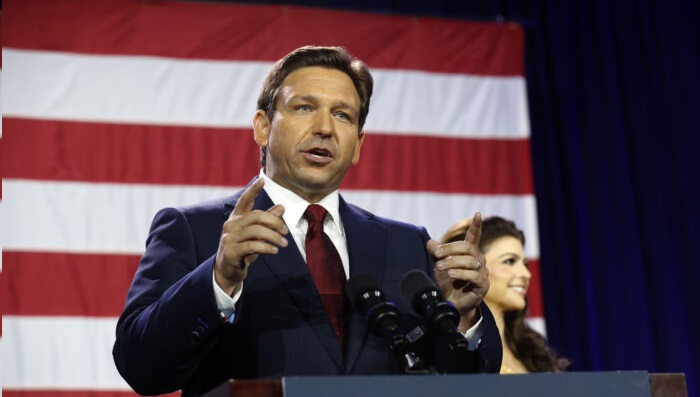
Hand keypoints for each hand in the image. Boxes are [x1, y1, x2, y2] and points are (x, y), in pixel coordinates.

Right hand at [214, 178, 288, 295]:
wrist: (227, 271)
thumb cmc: (244, 249)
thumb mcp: (257, 234)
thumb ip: (267, 221)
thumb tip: (281, 206)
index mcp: (237, 217)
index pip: (244, 200)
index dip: (253, 190)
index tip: (262, 180)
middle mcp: (231, 224)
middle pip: (256, 216)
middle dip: (274, 222)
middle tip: (285, 231)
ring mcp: (229, 237)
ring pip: (256, 231)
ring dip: (274, 237)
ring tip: (284, 244)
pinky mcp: (231, 250)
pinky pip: (253, 245)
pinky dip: (267, 247)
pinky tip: (275, 250)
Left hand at [427, 212, 488, 330]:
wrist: (450, 304)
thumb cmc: (447, 283)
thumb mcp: (438, 265)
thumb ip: (435, 253)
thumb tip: (430, 242)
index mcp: (469, 253)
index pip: (474, 237)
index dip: (476, 226)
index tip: (477, 214)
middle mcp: (479, 260)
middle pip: (467, 247)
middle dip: (450, 248)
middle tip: (436, 254)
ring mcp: (482, 273)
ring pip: (469, 261)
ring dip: (452, 262)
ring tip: (439, 266)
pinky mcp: (483, 285)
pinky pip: (474, 275)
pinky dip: (460, 273)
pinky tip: (450, 274)